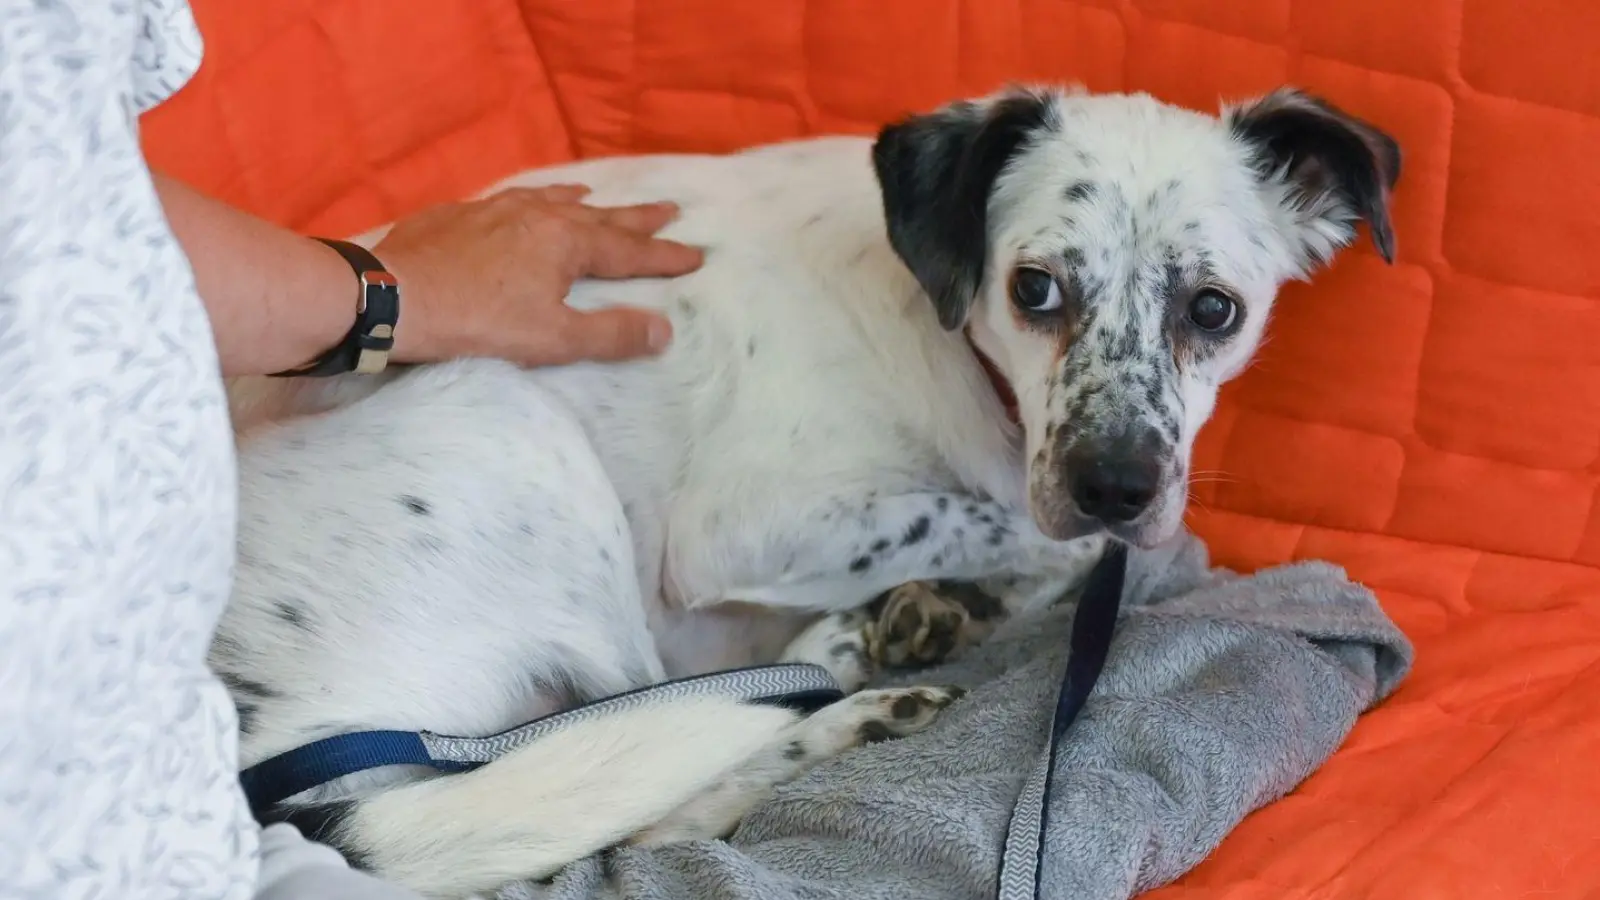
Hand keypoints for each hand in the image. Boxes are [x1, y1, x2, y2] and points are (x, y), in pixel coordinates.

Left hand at [372, 184, 703, 366]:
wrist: (391, 296)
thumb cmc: (477, 322)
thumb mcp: (553, 339)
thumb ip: (611, 334)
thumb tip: (664, 329)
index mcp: (566, 242)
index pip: (628, 250)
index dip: (663, 256)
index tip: (696, 254)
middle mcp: (537, 214)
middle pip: (599, 216)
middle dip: (636, 218)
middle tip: (669, 208)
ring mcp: (495, 209)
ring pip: (551, 199)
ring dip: (582, 201)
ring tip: (597, 195)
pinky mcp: (458, 215)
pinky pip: (510, 199)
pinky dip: (532, 199)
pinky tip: (524, 203)